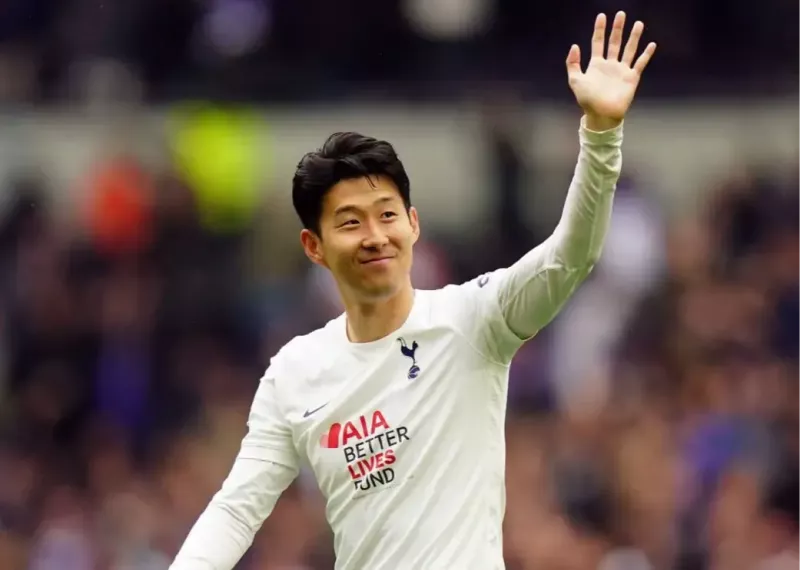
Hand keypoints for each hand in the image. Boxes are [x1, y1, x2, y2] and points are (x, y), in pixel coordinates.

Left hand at [566, 11, 655, 130]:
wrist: (601, 114)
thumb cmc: (587, 100)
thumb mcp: (575, 80)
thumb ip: (573, 63)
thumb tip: (575, 45)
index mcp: (596, 64)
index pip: (598, 42)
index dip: (599, 29)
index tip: (602, 16)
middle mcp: (610, 65)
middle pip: (614, 42)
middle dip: (617, 28)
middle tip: (621, 14)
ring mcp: (621, 70)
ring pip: (629, 49)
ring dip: (633, 37)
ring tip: (638, 24)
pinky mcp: (631, 78)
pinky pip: (640, 63)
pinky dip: (646, 54)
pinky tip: (651, 44)